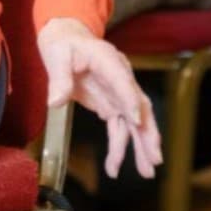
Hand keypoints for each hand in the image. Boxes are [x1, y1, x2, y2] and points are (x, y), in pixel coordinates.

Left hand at [38, 17, 162, 178]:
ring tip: (146, 172)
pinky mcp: (109, 103)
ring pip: (132, 122)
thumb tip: (55, 102)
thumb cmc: (63, 43)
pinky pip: (118, 127)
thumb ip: (59, 78)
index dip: (130, 100)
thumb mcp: (56, 55)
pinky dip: (118, 146)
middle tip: (155, 158)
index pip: (123, 82)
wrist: (65, 38)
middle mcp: (119, 79)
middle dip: (147, 133)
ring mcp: (116, 93)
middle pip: (138, 107)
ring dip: (138, 147)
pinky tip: (115, 166)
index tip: (136, 120)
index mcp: (109, 61)